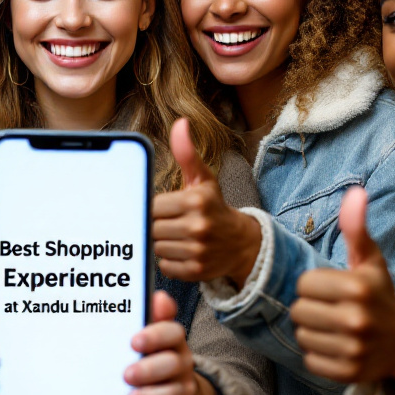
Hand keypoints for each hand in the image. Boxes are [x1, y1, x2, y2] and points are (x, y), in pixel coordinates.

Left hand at [124, 290, 217, 394]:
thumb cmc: (152, 360)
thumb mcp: (151, 339)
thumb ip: (153, 317)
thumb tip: (159, 296)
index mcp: (174, 342)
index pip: (173, 333)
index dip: (156, 336)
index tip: (134, 341)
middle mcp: (182, 366)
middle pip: (173, 364)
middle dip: (149, 369)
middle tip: (126, 374)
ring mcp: (182, 392)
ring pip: (173, 394)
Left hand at [153, 118, 261, 284]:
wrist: (241, 243)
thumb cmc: (214, 206)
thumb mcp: (202, 179)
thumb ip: (186, 153)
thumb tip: (180, 123)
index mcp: (196, 200)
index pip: (153, 206)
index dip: (156, 208)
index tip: (167, 208)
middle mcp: (198, 226)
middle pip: (152, 228)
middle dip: (158, 225)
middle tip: (172, 223)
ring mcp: (198, 251)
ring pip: (156, 247)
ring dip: (162, 243)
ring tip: (178, 237)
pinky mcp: (196, 271)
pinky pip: (164, 266)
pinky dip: (169, 261)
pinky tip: (182, 251)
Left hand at [291, 187, 394, 394]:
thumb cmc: (380, 295)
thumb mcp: (370, 261)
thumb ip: (356, 228)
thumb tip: (355, 192)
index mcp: (358, 288)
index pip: (303, 284)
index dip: (314, 285)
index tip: (333, 289)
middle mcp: (356, 319)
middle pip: (298, 310)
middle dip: (311, 308)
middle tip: (333, 309)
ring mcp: (354, 349)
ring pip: (302, 335)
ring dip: (313, 331)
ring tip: (335, 327)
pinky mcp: (349, 373)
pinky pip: (310, 359)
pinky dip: (318, 354)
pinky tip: (337, 345)